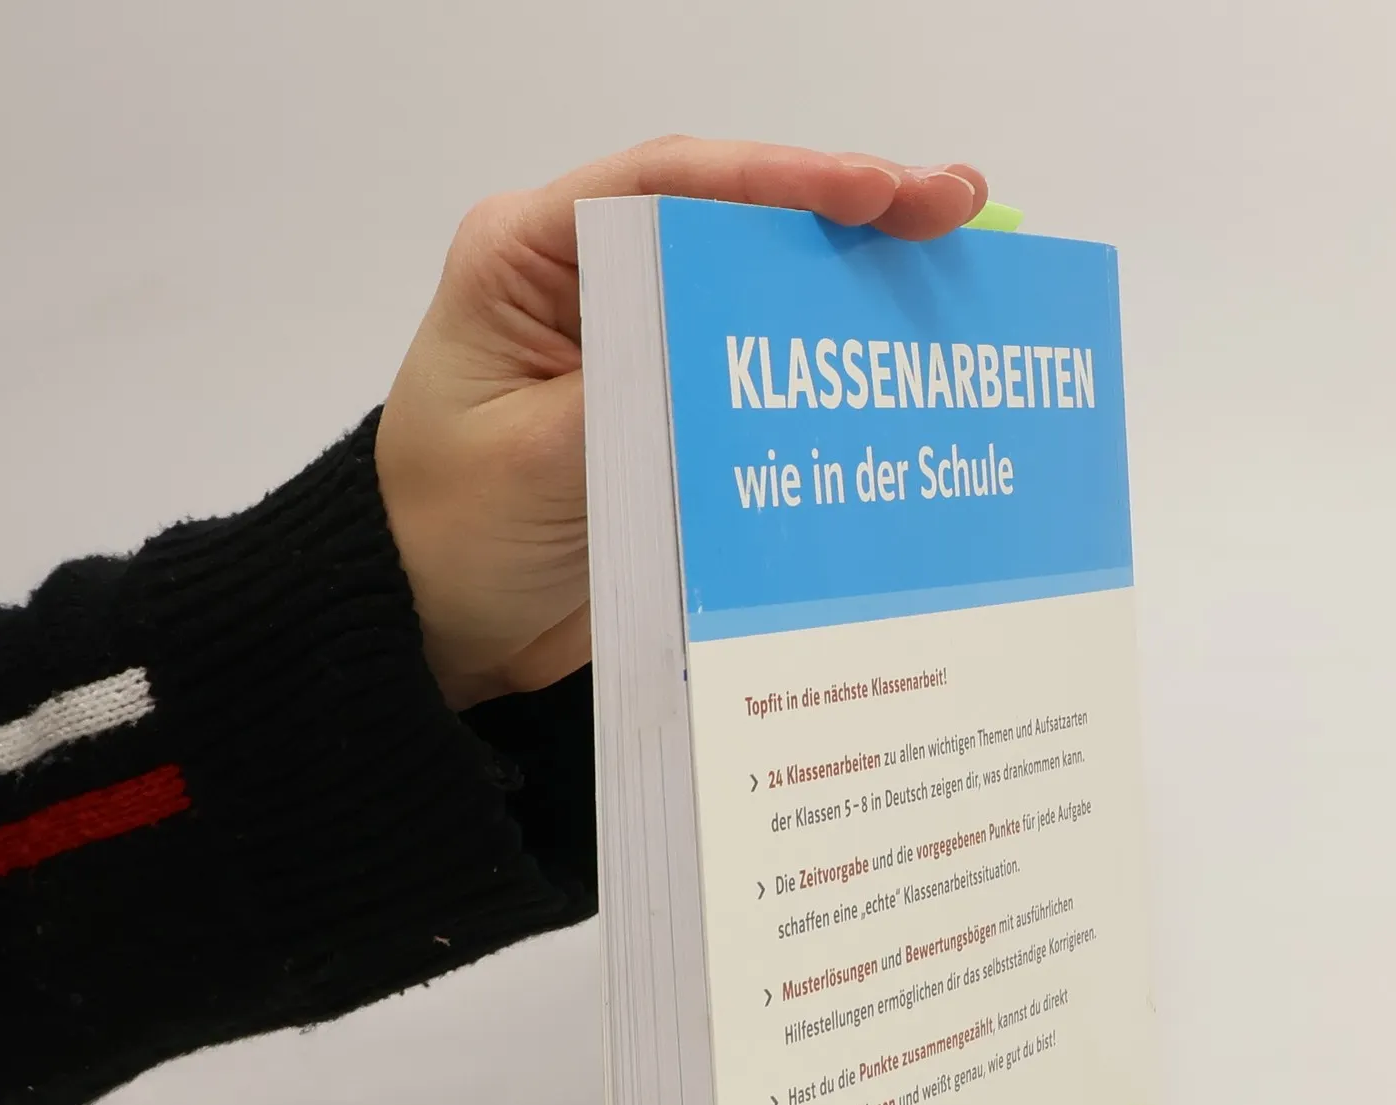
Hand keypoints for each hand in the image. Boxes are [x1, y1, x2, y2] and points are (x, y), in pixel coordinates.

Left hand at [375, 137, 986, 710]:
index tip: (876, 192)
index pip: (668, 186)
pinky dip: (831, 368)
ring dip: (856, 283)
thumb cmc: (449, 534)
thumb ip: (638, 396)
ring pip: (761, 293)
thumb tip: (750, 357)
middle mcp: (592, 282)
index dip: (780, 181)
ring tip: (958, 262)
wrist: (437, 632)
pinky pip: (761, 378)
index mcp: (531, 257)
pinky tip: (903, 359)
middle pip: (732, 223)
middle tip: (955, 206)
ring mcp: (639, 347)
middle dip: (848, 212)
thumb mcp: (536, 463)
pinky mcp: (671, 414)